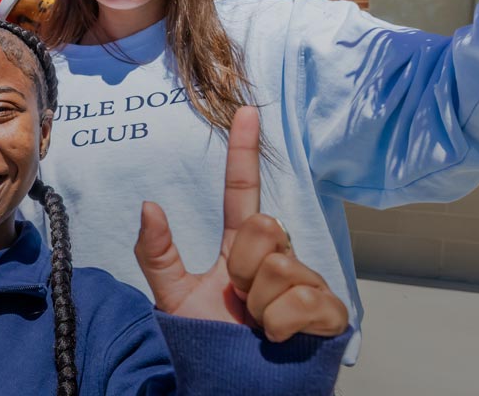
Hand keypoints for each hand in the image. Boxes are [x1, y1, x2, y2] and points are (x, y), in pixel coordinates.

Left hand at [132, 106, 347, 341]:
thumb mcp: (174, 298)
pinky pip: (300, 301)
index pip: (242, 193)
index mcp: (242, 249)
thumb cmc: (211, 344)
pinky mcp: (328, 311)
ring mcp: (306, 282)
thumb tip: (149, 204)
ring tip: (257, 325)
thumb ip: (157, 255)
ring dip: (259, 303)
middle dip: (242, 267)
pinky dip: (279, 326)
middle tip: (239, 301)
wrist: (235, 387)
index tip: (245, 111)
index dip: (243, 153)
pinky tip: (277, 339)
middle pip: (262, 227)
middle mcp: (278, 257)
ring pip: (279, 266)